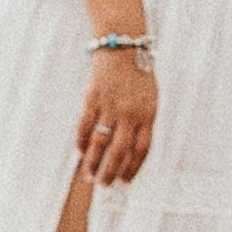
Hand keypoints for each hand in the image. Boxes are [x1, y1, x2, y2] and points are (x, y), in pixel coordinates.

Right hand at [77, 48, 160, 184]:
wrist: (123, 46)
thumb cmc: (139, 72)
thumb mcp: (151, 98)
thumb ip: (144, 121)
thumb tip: (133, 147)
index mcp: (148, 115)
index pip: (141, 150)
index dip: (132, 168)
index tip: (125, 181)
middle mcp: (130, 114)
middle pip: (120, 151)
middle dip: (111, 172)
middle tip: (104, 185)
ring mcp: (110, 107)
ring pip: (101, 142)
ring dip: (94, 162)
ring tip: (89, 176)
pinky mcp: (93, 99)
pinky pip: (85, 126)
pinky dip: (81, 141)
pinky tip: (80, 152)